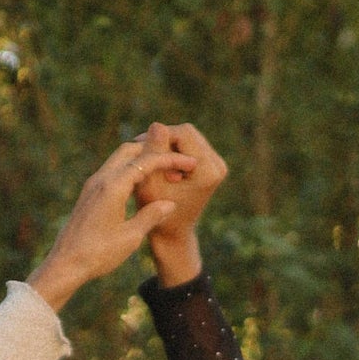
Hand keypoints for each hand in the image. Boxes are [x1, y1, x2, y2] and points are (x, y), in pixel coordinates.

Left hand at [26, 136, 196, 311]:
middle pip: (131, 150)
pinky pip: (112, 172)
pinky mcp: (89, 193)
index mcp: (113, 186)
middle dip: (155, 152)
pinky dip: (129, 171)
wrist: (65, 265)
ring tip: (161, 173)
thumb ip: (151, 216)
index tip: (190, 164)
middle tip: (174, 163)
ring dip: (141, 161)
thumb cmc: (98, 254)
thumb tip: (170, 203)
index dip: (171, 160)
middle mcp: (101, 179)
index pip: (147, 161)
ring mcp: (93, 184)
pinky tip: (140, 185)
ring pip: (120, 159)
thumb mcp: (130, 237)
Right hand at [133, 121, 228, 286]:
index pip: (183, 133)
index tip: (140, 147)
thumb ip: (154, 154)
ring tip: (150, 159)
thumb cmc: (156, 214)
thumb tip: (156, 124)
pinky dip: (174, 150)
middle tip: (142, 151)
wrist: (173, 235)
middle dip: (164, 139)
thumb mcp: (151, 184)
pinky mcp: (213, 166)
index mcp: (207, 171)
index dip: (160, 135)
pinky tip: (161, 165)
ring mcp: (218, 165)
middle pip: (187, 132)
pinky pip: (190, 145)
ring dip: (167, 144)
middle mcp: (218, 165)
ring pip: (188, 136)